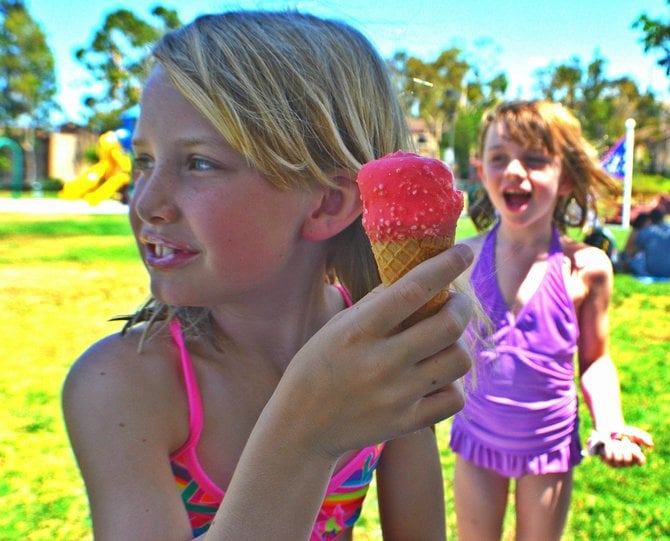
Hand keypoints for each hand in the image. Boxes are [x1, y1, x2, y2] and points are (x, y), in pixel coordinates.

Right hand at [273, 244, 474, 458]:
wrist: (302, 426)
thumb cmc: (318, 366)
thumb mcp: (337, 326)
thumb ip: (376, 303)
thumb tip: (416, 278)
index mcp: (360, 330)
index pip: (413, 290)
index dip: (445, 266)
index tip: (463, 252)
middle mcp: (382, 362)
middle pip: (448, 325)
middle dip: (461, 306)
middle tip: (455, 303)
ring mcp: (397, 395)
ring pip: (458, 360)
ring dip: (457, 344)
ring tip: (443, 342)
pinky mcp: (407, 422)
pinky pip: (454, 398)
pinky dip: (450, 384)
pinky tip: (435, 378)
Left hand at [590, 426, 653, 466]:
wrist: (607, 430)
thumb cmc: (623, 433)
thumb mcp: (634, 432)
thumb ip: (643, 437)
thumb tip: (651, 446)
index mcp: (637, 456)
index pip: (641, 461)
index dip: (636, 453)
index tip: (632, 444)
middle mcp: (629, 462)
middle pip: (628, 460)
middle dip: (624, 448)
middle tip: (623, 440)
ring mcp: (619, 463)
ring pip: (618, 460)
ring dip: (616, 448)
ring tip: (615, 442)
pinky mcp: (609, 462)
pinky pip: (609, 458)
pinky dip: (609, 449)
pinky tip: (609, 444)